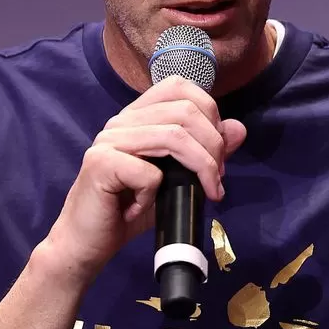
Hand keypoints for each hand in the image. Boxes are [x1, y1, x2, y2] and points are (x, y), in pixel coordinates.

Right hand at [38, 77, 246, 285]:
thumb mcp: (179, 178)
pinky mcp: (100, 164)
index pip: (180, 86)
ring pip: (173, 137)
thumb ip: (208, 152)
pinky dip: (156, 192)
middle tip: (216, 181)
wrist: (90, 241)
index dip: (210, 113)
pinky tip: (143, 206)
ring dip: (201, 168)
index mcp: (139, 116)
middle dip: (214, 147)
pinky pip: (148, 172)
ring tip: (202, 192)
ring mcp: (109, 140)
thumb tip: (238, 128)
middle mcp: (122, 121)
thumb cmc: (132, 208)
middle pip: (186, 111)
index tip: (219, 151)